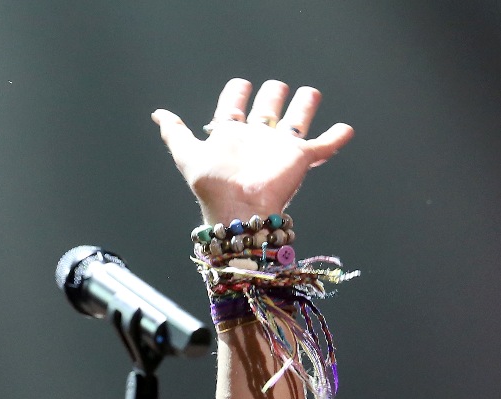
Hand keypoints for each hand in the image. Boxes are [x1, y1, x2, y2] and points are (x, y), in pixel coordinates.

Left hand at [152, 78, 353, 224]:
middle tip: (275, 87)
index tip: (239, 84)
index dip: (236, 93)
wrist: (240, 210)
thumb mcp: (188, 155)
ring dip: (304, 105)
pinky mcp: (301, 159)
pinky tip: (345, 128)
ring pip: (297, 120)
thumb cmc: (214, 186)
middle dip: (273, 95)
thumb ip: (175, 133)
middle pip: (268, 108)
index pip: (234, 106)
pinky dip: (336, 137)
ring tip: (309, 94)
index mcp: (231, 135)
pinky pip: (323, 146)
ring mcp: (280, 148)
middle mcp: (257, 138)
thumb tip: (157, 113)